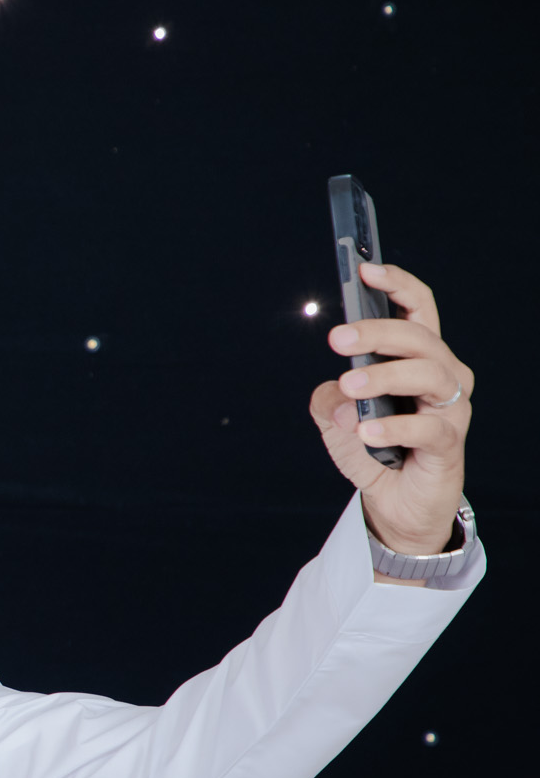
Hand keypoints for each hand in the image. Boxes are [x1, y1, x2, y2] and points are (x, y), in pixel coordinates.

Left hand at [307, 261, 471, 556]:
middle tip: (337, 339)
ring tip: (349, 385)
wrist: (394, 506)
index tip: (364, 271)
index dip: (397, 286)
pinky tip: (365, 430)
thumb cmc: (375, 451)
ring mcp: (450, 410)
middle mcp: (442, 377)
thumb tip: (332, 391)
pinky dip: (394, 426)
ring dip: (385, 375)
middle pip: (420, 337)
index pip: (418, 311)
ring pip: (428, 374)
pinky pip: (427, 429)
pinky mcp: (449, 446)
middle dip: (378, 331)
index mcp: (418, 359)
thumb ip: (328, 397)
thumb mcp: (338, 420)